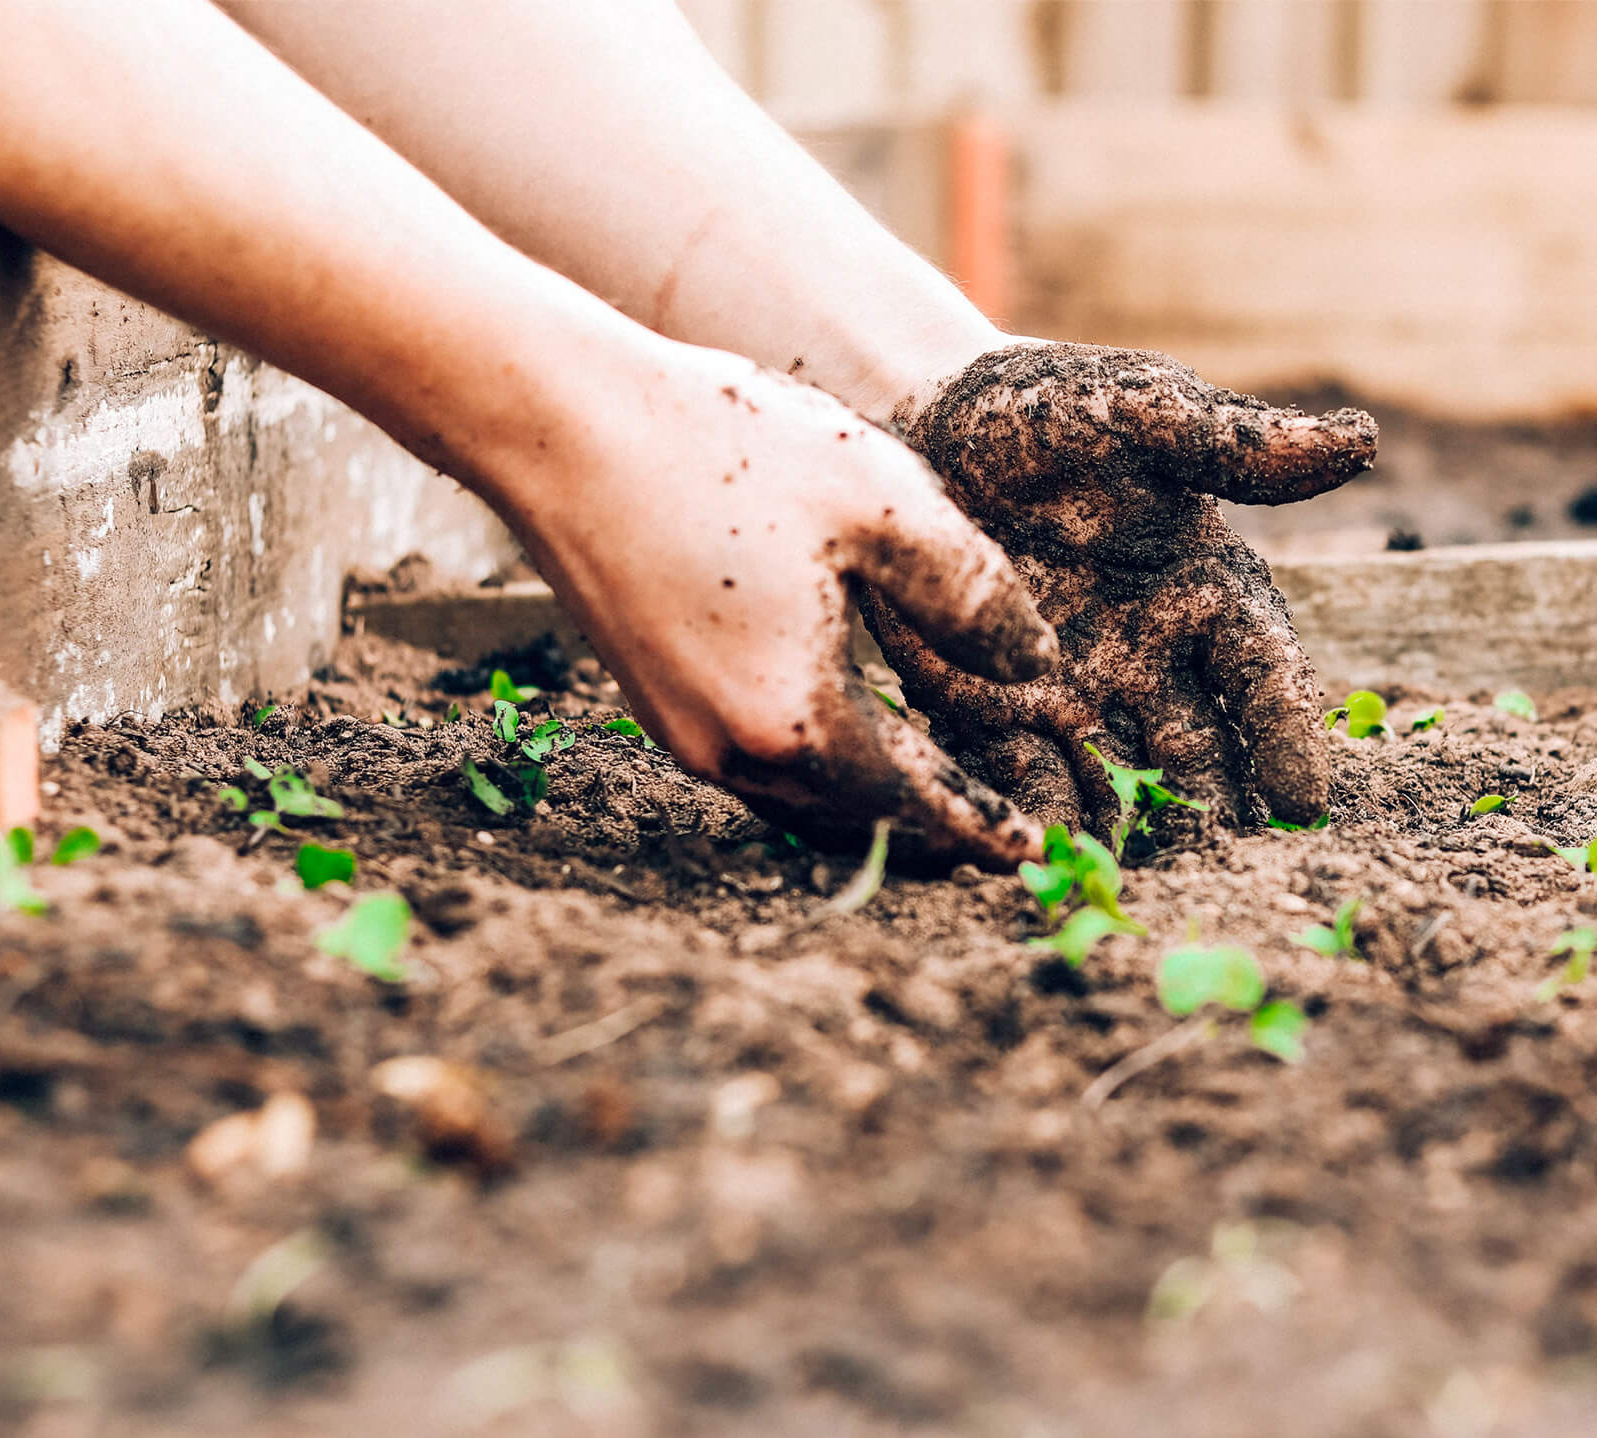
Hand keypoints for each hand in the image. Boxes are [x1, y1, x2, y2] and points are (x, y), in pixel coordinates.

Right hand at [501, 341, 1056, 868]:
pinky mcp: (655, 700)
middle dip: (931, 830)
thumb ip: (973, 597)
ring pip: (803, 800)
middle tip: (995, 833)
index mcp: (798, 720)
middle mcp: (732, 752)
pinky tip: (850, 732)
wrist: (560, 422)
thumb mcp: (885, 504)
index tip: (1033, 854)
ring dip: (872, 803)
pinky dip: (819, 767)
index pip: (917, 804)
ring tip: (936, 793)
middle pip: (858, 820)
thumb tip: (1036, 667)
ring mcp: (682, 732)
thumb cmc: (726, 449)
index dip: (981, 828)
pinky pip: (759, 764)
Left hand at [858, 343, 1374, 838]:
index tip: (1304, 801)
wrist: (922, 421)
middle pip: (1201, 754)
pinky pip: (1024, 778)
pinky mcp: (995, 713)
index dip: (1287, 736)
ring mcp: (1077, 696)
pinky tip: (1041, 858)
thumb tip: (1360, 440)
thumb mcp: (1139, 410)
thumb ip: (1233, 443)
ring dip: (1131, 834)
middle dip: (1215, 813)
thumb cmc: (1047, 409)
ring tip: (1135, 885)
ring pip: (1120, 783)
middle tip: (1227, 873)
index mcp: (1208, 593)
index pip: (1264, 676)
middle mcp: (1154, 661)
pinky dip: (1037, 817)